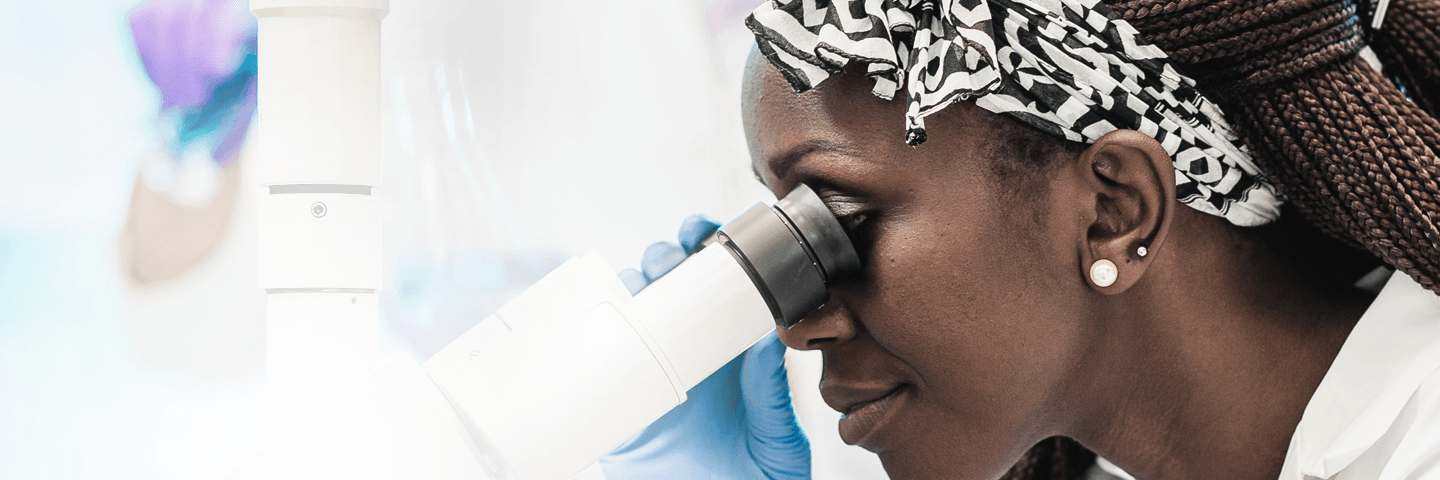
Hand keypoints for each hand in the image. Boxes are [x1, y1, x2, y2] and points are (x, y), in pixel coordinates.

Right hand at [603, 215, 810, 479]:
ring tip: (646, 271)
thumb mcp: (777, 440)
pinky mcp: (618, 410)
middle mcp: (690, 362)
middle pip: (671, 294)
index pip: (721, 297)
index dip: (714, 258)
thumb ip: (770, 394)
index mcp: (731, 361)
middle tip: (676, 249)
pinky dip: (595, 331)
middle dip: (667, 258)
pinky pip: (598, 363)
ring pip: (633, 316)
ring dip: (634, 283)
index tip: (713, 232)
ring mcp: (651, 380)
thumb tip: (769, 335)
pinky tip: (608, 310)